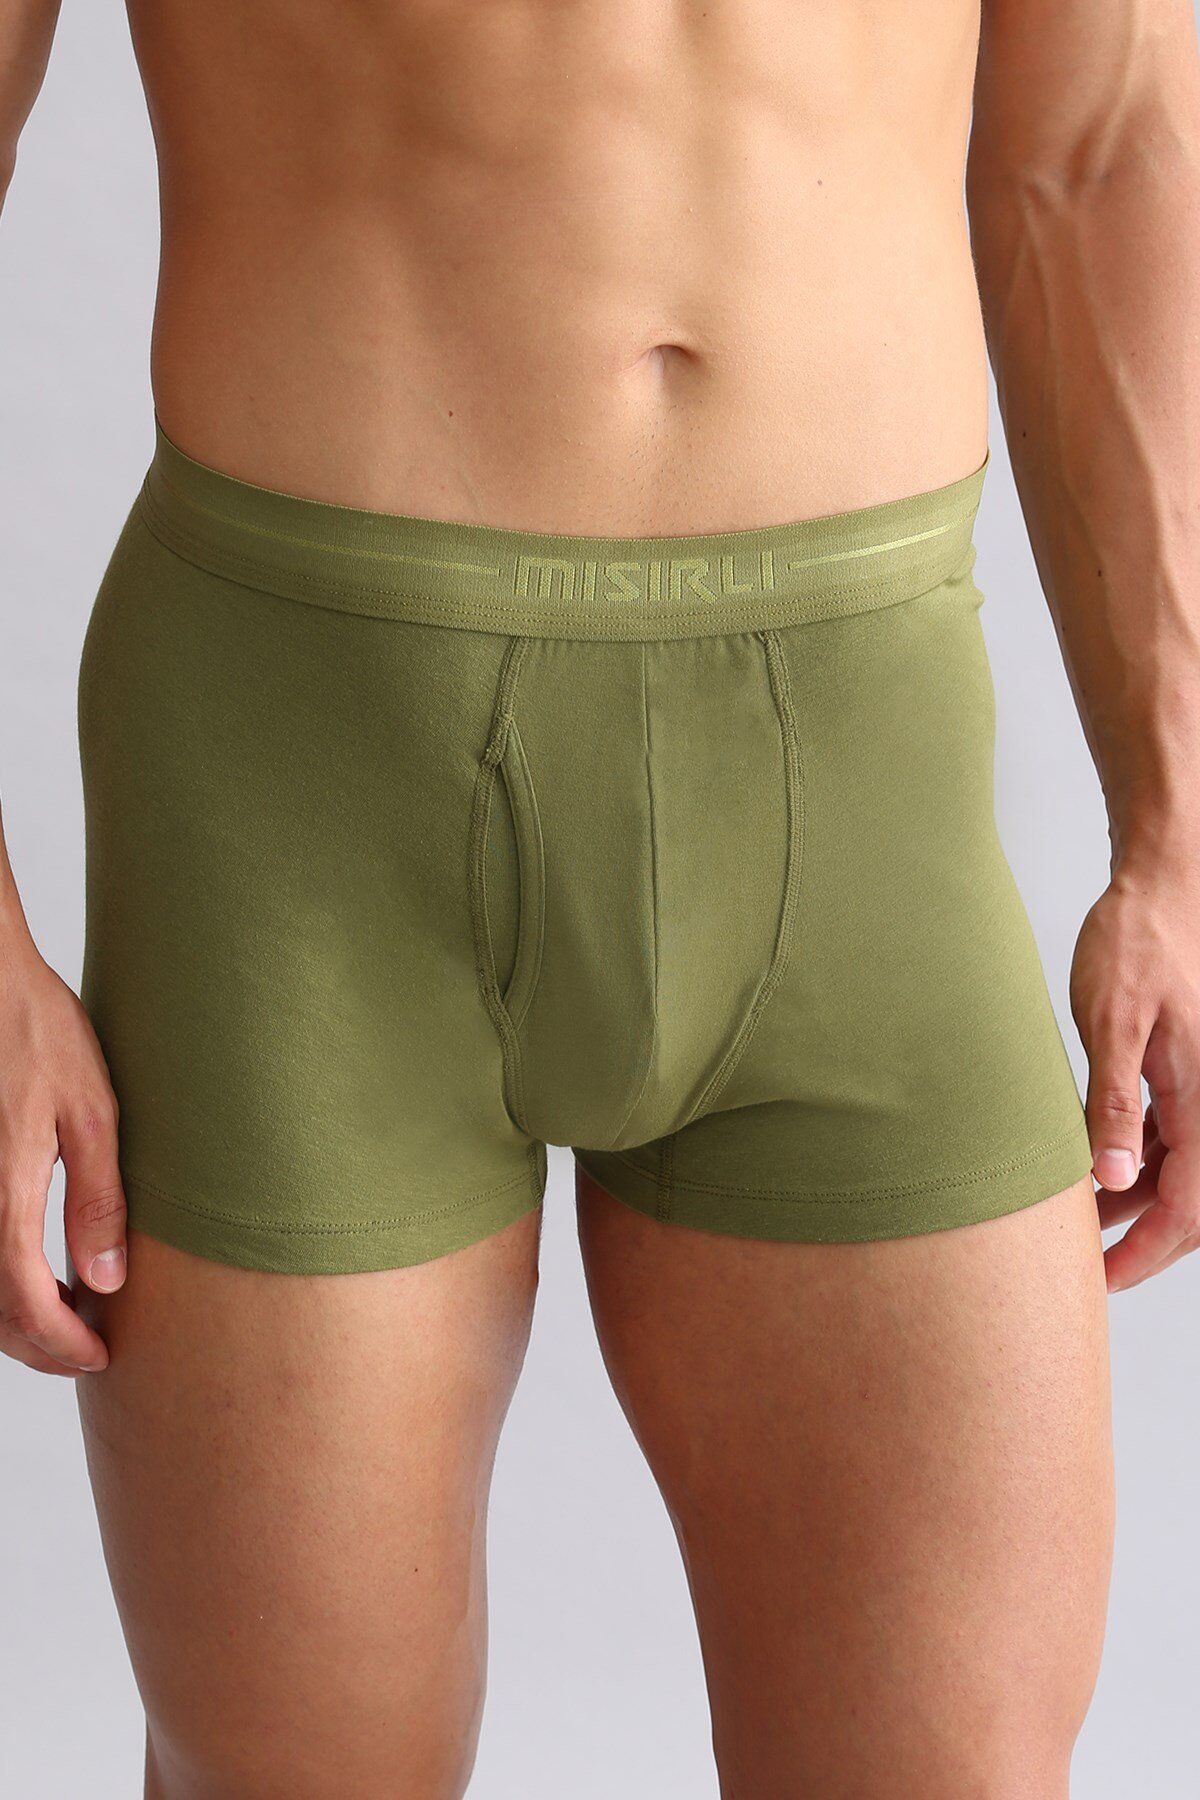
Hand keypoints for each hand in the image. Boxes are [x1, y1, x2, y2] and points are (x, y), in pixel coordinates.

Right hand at [0, 920, 125, 1374]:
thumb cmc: (38, 1034)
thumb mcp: (93, 1113)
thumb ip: (97, 1200)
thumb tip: (107, 1280)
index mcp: (3, 1193)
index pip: (24, 1303)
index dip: (60, 1343)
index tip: (100, 1356)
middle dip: (38, 1344)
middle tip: (88, 1350)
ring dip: (15, 1318)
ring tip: (69, 1317)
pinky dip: (1, 1281)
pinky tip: (36, 1273)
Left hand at [1071, 862, 1199, 1291]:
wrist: (1161, 884)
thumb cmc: (1138, 940)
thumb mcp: (1114, 1022)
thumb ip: (1116, 1103)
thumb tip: (1115, 1178)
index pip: (1189, 1205)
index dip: (1146, 1251)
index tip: (1101, 1278)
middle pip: (1192, 1199)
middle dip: (1145, 1239)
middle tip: (1089, 1266)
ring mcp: (1199, 1085)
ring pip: (1181, 1170)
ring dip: (1138, 1202)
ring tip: (1082, 1225)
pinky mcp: (1184, 1070)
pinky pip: (1172, 1136)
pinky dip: (1138, 1162)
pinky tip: (1097, 1173)